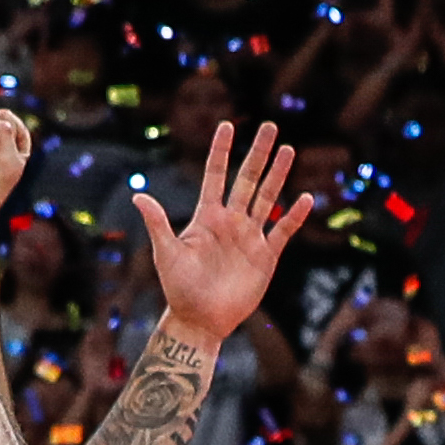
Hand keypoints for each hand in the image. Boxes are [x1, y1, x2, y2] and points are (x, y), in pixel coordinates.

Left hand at [139, 121, 313, 346]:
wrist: (200, 319)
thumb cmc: (178, 288)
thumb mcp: (167, 253)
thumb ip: (158, 223)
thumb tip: (138, 195)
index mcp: (207, 216)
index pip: (216, 175)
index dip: (221, 151)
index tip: (227, 125)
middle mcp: (230, 221)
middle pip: (248, 179)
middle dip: (258, 153)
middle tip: (270, 126)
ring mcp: (250, 237)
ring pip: (267, 198)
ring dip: (278, 175)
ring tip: (288, 149)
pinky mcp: (266, 257)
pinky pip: (282, 230)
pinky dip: (294, 215)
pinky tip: (306, 197)